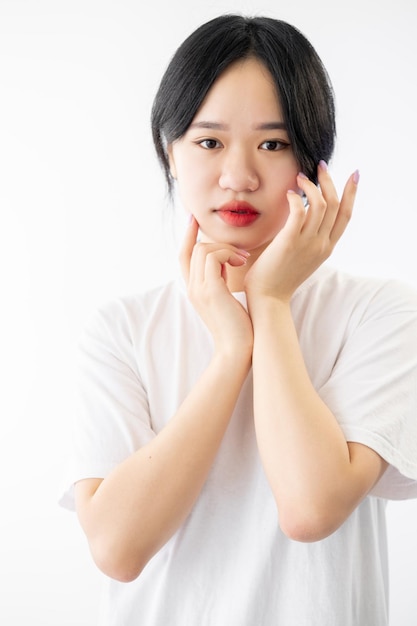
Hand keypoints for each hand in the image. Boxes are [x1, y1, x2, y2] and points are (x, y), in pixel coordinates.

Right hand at [179, 216, 253, 354]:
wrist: (238, 349)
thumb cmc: (238, 326)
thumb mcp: (226, 298)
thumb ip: (220, 279)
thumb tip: (226, 261)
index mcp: (194, 289)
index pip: (183, 255)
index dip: (187, 236)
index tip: (194, 219)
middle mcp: (192, 288)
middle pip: (194, 249)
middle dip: (217, 243)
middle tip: (239, 255)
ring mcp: (199, 289)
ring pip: (203, 250)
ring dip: (225, 249)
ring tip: (242, 260)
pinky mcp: (211, 290)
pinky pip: (212, 257)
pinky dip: (227, 254)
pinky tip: (241, 263)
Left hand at [245, 163, 357, 302]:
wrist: (269, 299)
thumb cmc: (278, 278)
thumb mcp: (301, 257)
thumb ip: (306, 239)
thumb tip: (302, 217)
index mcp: (326, 248)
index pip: (345, 215)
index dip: (351, 193)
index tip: (353, 175)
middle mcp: (321, 244)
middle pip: (335, 205)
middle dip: (329, 181)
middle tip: (320, 166)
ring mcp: (307, 243)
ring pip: (320, 205)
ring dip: (311, 186)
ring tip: (299, 177)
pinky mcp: (290, 242)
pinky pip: (299, 212)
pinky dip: (297, 199)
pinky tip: (290, 193)